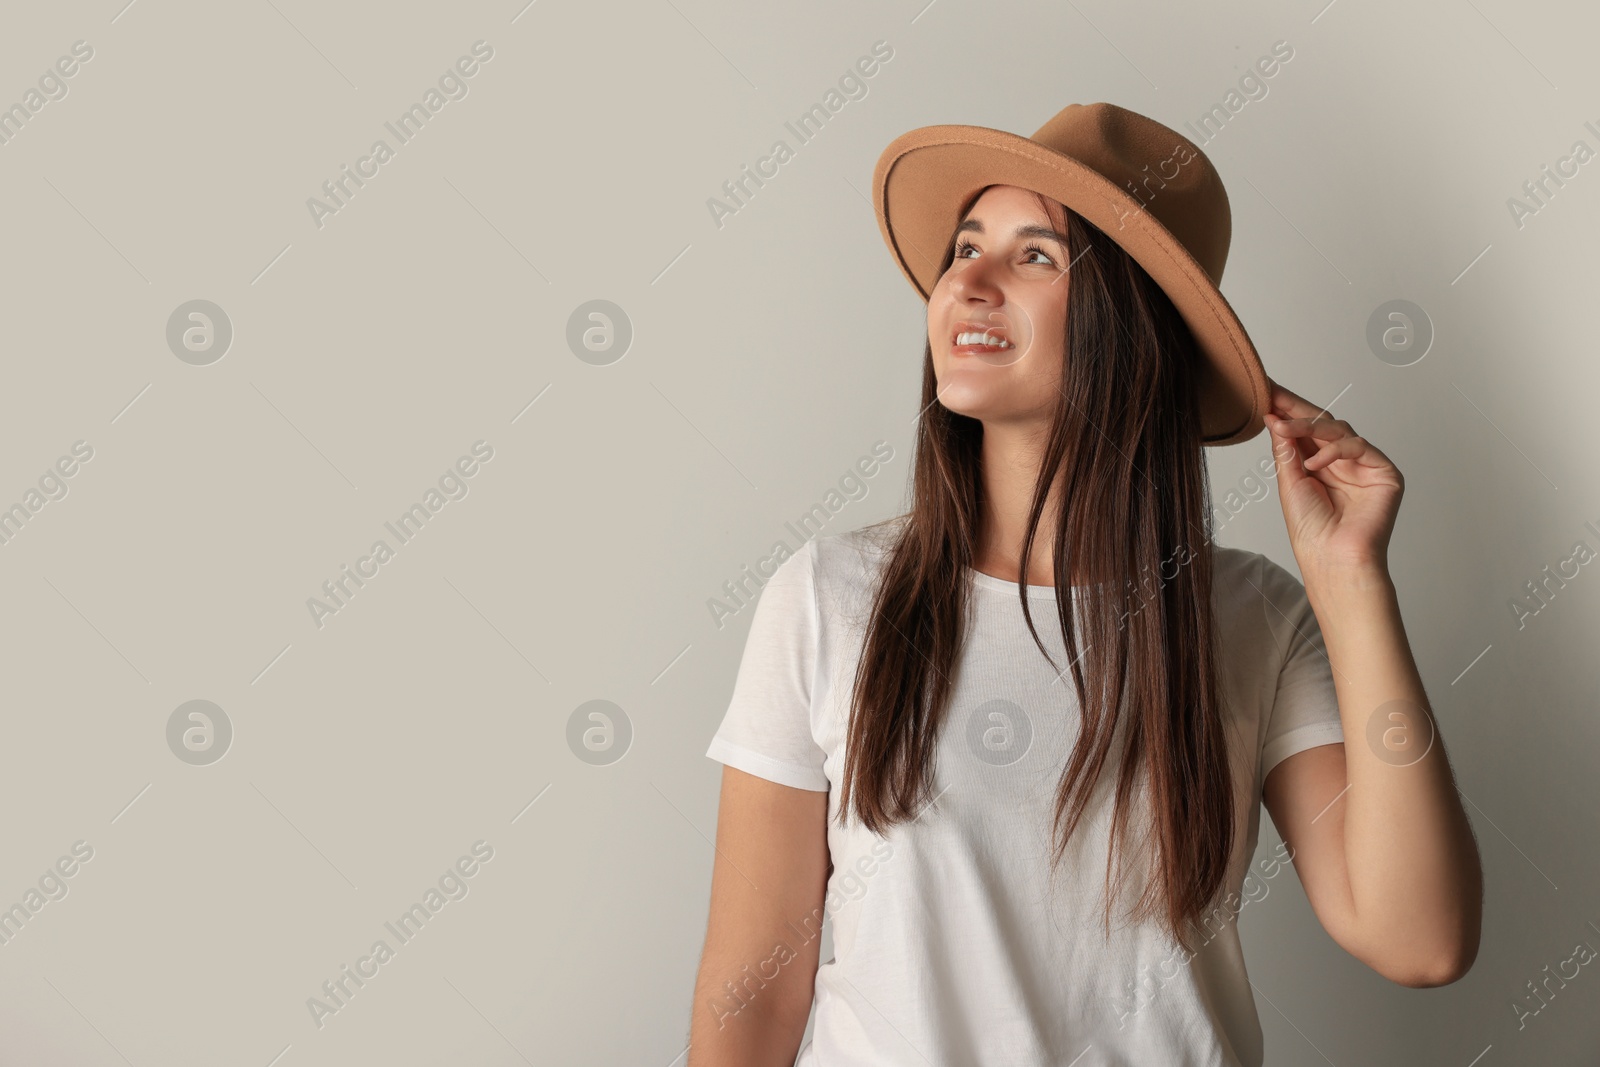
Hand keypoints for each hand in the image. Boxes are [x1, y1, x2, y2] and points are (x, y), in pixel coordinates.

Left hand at [1264, 379, 1402, 578]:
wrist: (1332, 559)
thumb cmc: (1312, 531)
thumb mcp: (1290, 482)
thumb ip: (1286, 449)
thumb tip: (1275, 417)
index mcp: (1321, 467)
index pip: (1305, 432)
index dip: (1287, 411)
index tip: (1265, 393)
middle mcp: (1343, 463)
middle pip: (1322, 425)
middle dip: (1295, 407)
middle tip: (1273, 393)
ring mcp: (1364, 466)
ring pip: (1338, 430)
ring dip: (1308, 424)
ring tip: (1283, 426)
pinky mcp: (1384, 473)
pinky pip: (1358, 446)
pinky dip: (1334, 450)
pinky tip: (1314, 462)